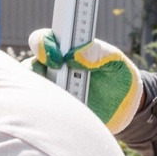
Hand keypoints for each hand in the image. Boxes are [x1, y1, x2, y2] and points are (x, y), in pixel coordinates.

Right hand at [25, 28, 145, 132]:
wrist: (127, 108)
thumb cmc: (118, 77)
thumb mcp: (115, 60)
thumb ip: (98, 52)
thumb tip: (76, 56)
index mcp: (65, 52)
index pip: (44, 41)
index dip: (43, 44)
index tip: (57, 56)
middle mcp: (53, 71)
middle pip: (29, 66)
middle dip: (35, 68)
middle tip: (55, 75)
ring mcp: (53, 93)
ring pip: (30, 91)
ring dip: (40, 93)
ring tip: (62, 97)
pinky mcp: (55, 114)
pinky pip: (41, 114)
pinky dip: (46, 113)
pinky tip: (63, 114)